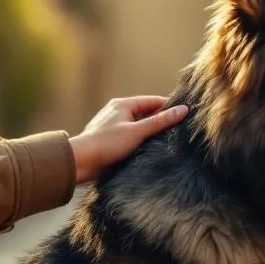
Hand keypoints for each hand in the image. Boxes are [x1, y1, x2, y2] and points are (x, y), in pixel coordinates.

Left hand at [69, 96, 189, 183]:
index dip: (170, 107)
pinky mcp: (111, 139)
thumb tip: (183, 110)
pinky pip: (132, 136)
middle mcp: (118, 112)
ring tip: (168, 142)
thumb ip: (160, 121)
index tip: (185, 117)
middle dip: (161, 121)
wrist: (79, 162)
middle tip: (180, 132)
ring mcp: (114, 126)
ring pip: (139, 126)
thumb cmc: (106, 144)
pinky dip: (141, 141)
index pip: (154, 101)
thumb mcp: (137, 132)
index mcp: (123, 104)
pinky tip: (149, 150)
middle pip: (147, 113)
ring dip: (151, 133)